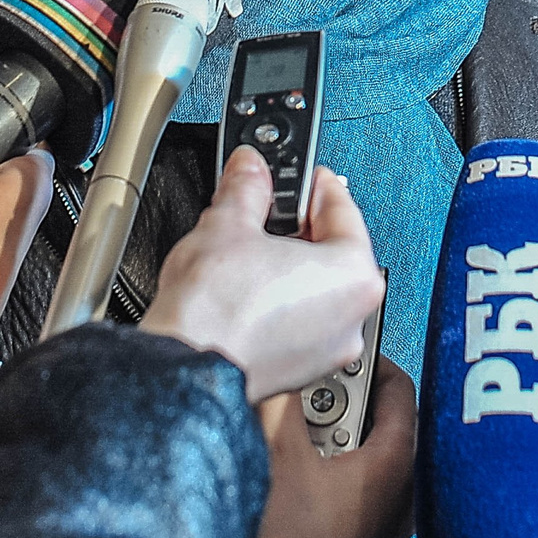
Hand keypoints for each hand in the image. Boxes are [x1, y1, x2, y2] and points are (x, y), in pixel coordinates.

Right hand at [141, 149, 385, 401]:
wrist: (183, 368)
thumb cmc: (214, 310)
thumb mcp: (228, 223)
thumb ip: (247, 186)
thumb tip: (250, 168)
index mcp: (353, 276)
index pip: (343, 209)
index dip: (314, 184)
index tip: (300, 175)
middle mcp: (352, 317)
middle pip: (332, 252)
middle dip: (299, 226)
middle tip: (268, 207)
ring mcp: (327, 350)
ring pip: (315, 290)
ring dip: (288, 265)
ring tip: (249, 249)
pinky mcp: (299, 370)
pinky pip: (300, 322)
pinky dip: (280, 302)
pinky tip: (246, 289)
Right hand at [237, 359, 418, 537]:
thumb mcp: (278, 453)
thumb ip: (279, 394)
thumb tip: (271, 353)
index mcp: (399, 463)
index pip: (399, 386)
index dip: (365, 358)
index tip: (335, 344)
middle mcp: (403, 492)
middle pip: (377, 417)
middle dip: (336, 399)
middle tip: (304, 393)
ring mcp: (382, 521)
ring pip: (360, 453)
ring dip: (324, 435)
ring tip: (291, 435)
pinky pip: (348, 485)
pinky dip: (322, 468)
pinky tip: (288, 476)